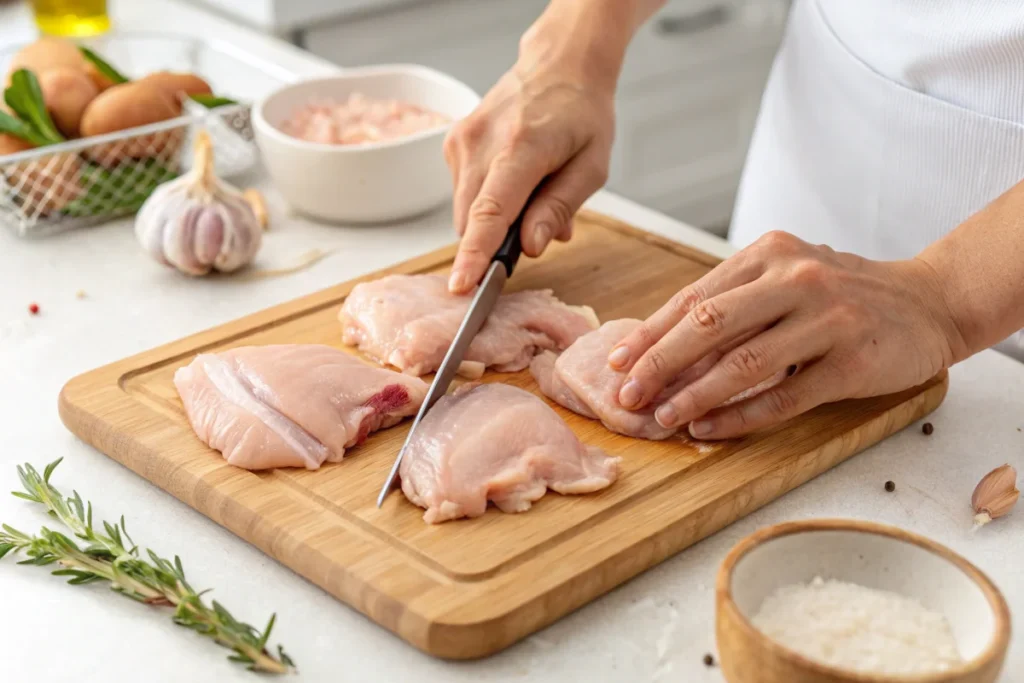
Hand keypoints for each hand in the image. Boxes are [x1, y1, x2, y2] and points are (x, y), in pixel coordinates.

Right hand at [443, 11, 617, 292]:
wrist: (560, 63)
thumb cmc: (582, 114)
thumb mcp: (592, 166)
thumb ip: (559, 208)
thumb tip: (530, 247)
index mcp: (521, 147)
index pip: (490, 212)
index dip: (475, 254)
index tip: (462, 286)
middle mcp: (481, 141)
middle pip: (471, 220)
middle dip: (492, 245)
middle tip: (531, 235)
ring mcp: (462, 140)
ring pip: (465, 211)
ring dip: (492, 222)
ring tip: (530, 197)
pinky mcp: (453, 142)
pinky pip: (463, 194)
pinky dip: (485, 202)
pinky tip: (513, 183)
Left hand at [608, 231, 963, 438]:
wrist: (929, 302)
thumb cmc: (843, 293)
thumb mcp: (787, 277)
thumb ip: (735, 301)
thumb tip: (664, 345)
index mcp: (769, 255)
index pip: (695, 297)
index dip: (650, 333)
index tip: (617, 361)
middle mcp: (795, 280)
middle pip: (709, 325)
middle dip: (659, 364)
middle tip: (627, 394)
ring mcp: (826, 319)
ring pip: (742, 363)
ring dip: (694, 395)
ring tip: (662, 418)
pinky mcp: (851, 361)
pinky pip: (783, 396)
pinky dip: (740, 417)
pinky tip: (709, 430)